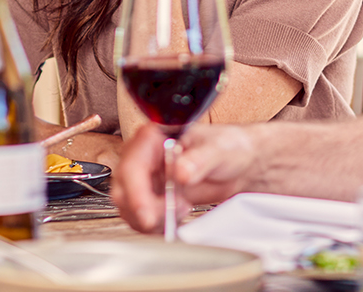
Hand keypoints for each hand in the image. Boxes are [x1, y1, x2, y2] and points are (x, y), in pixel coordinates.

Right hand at [113, 123, 257, 233]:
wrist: (238, 164)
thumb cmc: (228, 147)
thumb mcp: (219, 149)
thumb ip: (200, 159)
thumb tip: (180, 172)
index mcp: (155, 136)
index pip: (133, 165)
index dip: (136, 192)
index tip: (148, 214)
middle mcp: (145, 156)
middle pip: (123, 189)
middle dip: (142, 210)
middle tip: (167, 218)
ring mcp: (147, 178)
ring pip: (128, 207)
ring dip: (151, 219)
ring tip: (181, 211)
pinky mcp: (153, 197)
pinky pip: (141, 217)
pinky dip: (155, 225)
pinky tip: (176, 217)